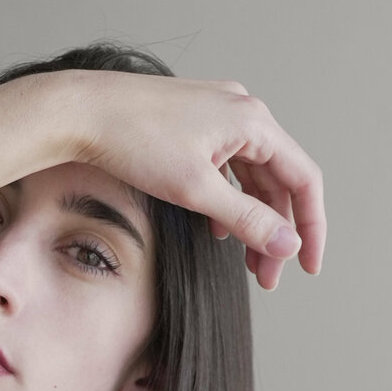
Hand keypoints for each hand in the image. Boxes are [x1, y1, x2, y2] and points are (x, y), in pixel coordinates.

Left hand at [71, 72, 325, 289]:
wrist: (80, 113)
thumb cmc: (132, 141)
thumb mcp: (196, 190)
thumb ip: (246, 220)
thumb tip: (286, 245)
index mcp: (253, 122)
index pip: (303, 180)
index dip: (311, 228)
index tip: (308, 267)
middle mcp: (243, 112)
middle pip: (278, 181)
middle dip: (276, 233)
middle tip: (268, 278)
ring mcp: (218, 115)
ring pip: (252, 177)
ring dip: (252, 222)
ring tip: (247, 264)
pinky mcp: (194, 124)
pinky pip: (227, 168)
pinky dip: (228, 202)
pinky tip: (217, 232)